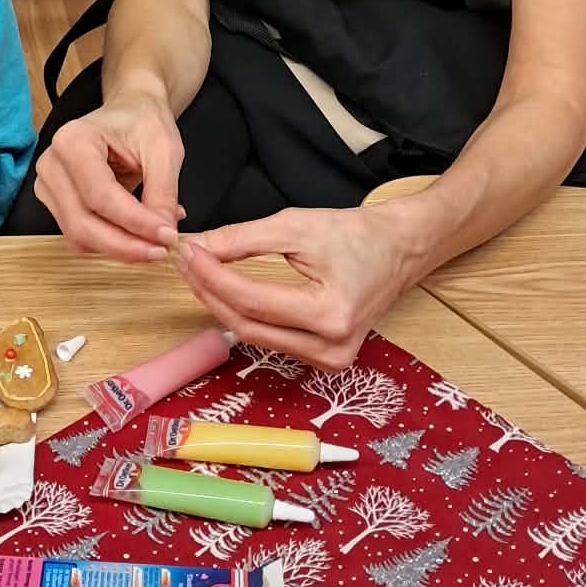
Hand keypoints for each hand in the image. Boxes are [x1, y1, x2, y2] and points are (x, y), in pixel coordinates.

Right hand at [33, 91, 183, 263]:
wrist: (130, 112)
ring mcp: (49, 186)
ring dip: (118, 248)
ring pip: (79, 236)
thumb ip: (163, 192)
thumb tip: (164, 234)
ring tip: (154, 242)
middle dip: (125, 244)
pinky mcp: (56, 203)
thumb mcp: (164, 149)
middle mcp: (52, 164)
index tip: (167, 236)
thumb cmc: (143, 122)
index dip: (134, 222)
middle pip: (82, 222)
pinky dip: (109, 243)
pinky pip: (80, 236)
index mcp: (73, 140)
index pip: (100, 195)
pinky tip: (136, 235)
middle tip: (162, 251)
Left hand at [176, 198, 439, 367]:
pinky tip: (226, 292)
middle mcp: (331, 347)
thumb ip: (242, 239)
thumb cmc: (355, 235)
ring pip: (255, 337)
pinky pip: (271, 341)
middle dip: (210, 292)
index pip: (251, 300)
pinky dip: (245, 316)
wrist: (398, 250)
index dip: (212, 277)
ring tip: (200, 272)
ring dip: (221, 305)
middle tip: (187, 260)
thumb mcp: (296, 226)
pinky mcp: (325, 361)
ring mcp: (330, 360)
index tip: (188, 251)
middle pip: (248, 325)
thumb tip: (198, 248)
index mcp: (330, 312)